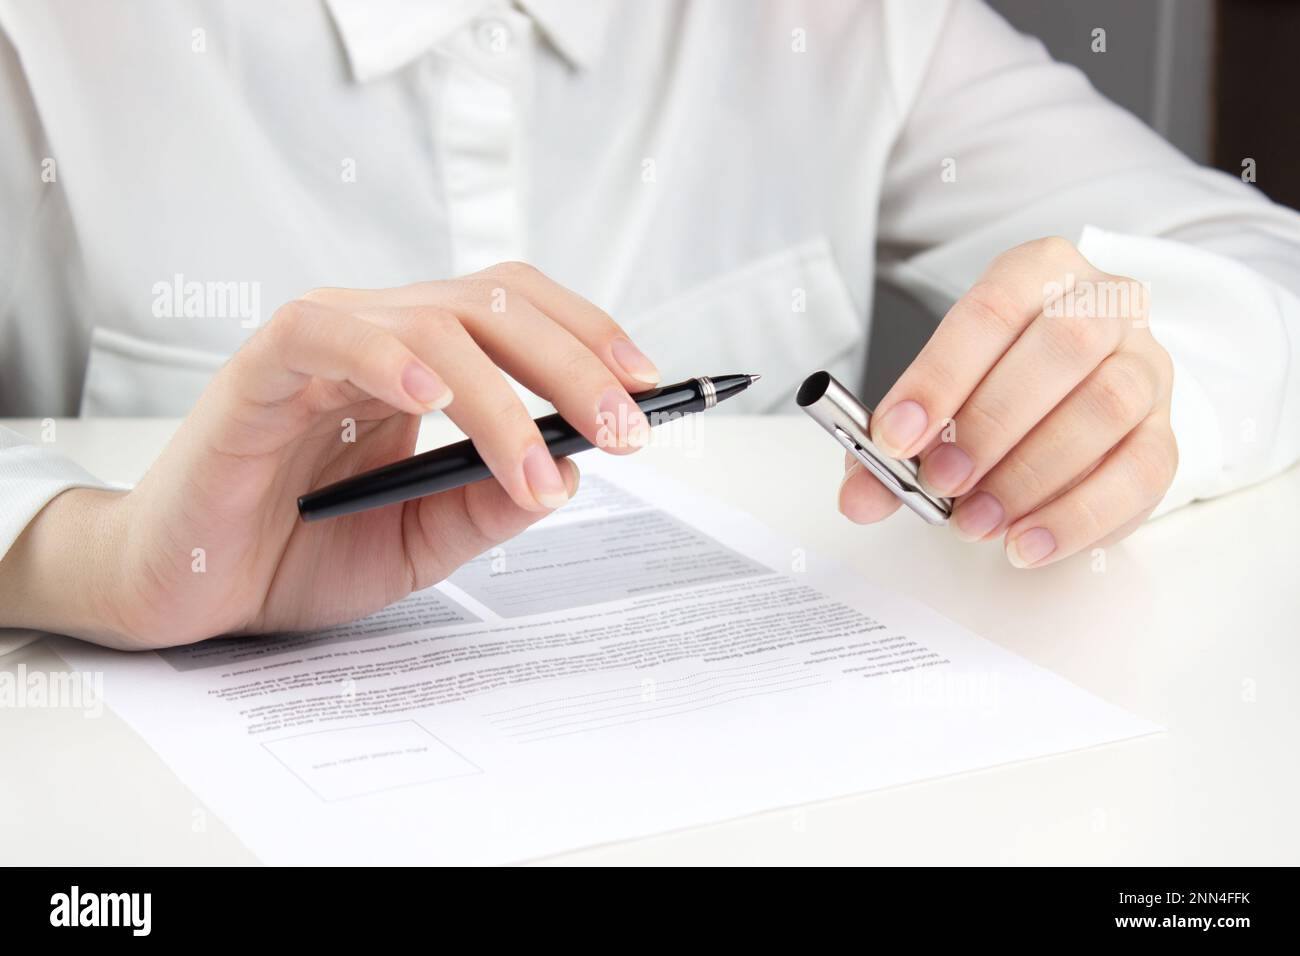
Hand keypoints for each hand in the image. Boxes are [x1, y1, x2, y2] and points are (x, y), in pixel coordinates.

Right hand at [1, 263, 660, 647]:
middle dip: (577, 364)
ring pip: (434, 322)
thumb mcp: (419, 541)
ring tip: (534, 466)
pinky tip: (430, 400)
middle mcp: (384, 341)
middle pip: (497, 305)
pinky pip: (327, 334)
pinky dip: (384, 358)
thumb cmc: (296, 552)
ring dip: (501, 392)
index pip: (522, 315)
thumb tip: (569, 473)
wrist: (186, 586)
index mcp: (427, 367)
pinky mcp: (262, 370)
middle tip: (625, 430)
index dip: (592, 337)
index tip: (652, 389)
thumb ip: (485, 506)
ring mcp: (324, 346)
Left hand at [840, 237, 1176, 566]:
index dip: (940, 375)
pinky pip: (1141, 472)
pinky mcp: (1165, 430)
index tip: (895, 436)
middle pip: (1062, 348)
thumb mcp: (938, 395)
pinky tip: (1027, 543)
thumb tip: (859, 496)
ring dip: (1031, 475)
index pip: (991, 309)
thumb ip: (892, 446)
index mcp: (1037, 272)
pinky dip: (1078, 516)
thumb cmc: (995, 381)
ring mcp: (1145, 365)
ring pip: (1106, 408)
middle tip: (940, 483)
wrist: (1068, 389)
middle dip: (991, 424)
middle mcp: (1104, 305)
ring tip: (976, 521)